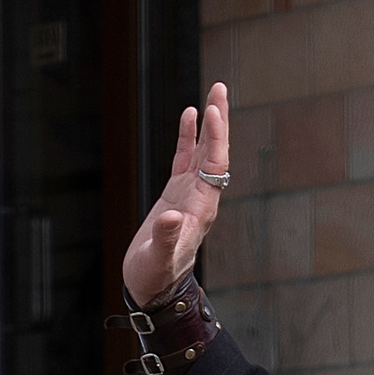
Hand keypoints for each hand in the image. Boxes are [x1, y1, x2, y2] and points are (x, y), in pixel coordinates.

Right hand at [123, 81, 230, 305]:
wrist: (154, 286)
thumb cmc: (156, 275)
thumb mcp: (158, 258)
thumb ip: (165, 238)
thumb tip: (171, 217)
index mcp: (202, 208)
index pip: (214, 165)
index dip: (214, 138)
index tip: (212, 111)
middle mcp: (201, 196)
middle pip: (215, 151)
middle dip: (218, 120)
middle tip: (220, 88)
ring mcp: (190, 193)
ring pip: (202, 151)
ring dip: (208, 124)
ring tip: (212, 93)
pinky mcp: (176, 193)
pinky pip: (185, 158)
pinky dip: (188, 137)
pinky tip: (189, 116)